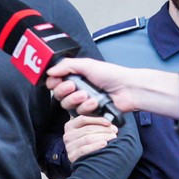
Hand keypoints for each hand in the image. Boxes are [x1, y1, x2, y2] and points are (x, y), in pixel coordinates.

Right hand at [47, 57, 178, 118]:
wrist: (128, 90)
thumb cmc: (111, 75)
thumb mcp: (87, 65)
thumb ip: (66, 65)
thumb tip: (50, 71)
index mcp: (75, 76)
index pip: (55, 81)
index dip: (53, 82)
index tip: (56, 80)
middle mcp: (76, 88)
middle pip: (58, 94)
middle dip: (63, 90)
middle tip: (73, 86)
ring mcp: (82, 102)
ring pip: (66, 105)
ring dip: (75, 99)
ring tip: (87, 95)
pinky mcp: (89, 113)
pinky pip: (78, 113)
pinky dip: (86, 107)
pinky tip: (95, 102)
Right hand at [63, 114, 117, 163]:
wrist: (83, 160)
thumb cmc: (88, 143)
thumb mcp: (87, 131)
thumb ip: (94, 124)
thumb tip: (109, 120)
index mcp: (70, 126)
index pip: (83, 119)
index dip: (97, 120)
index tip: (109, 122)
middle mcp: (67, 136)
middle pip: (87, 129)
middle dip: (103, 129)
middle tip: (114, 131)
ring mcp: (69, 146)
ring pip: (87, 138)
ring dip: (103, 137)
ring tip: (113, 137)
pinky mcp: (72, 156)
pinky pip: (84, 149)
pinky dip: (95, 146)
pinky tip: (104, 144)